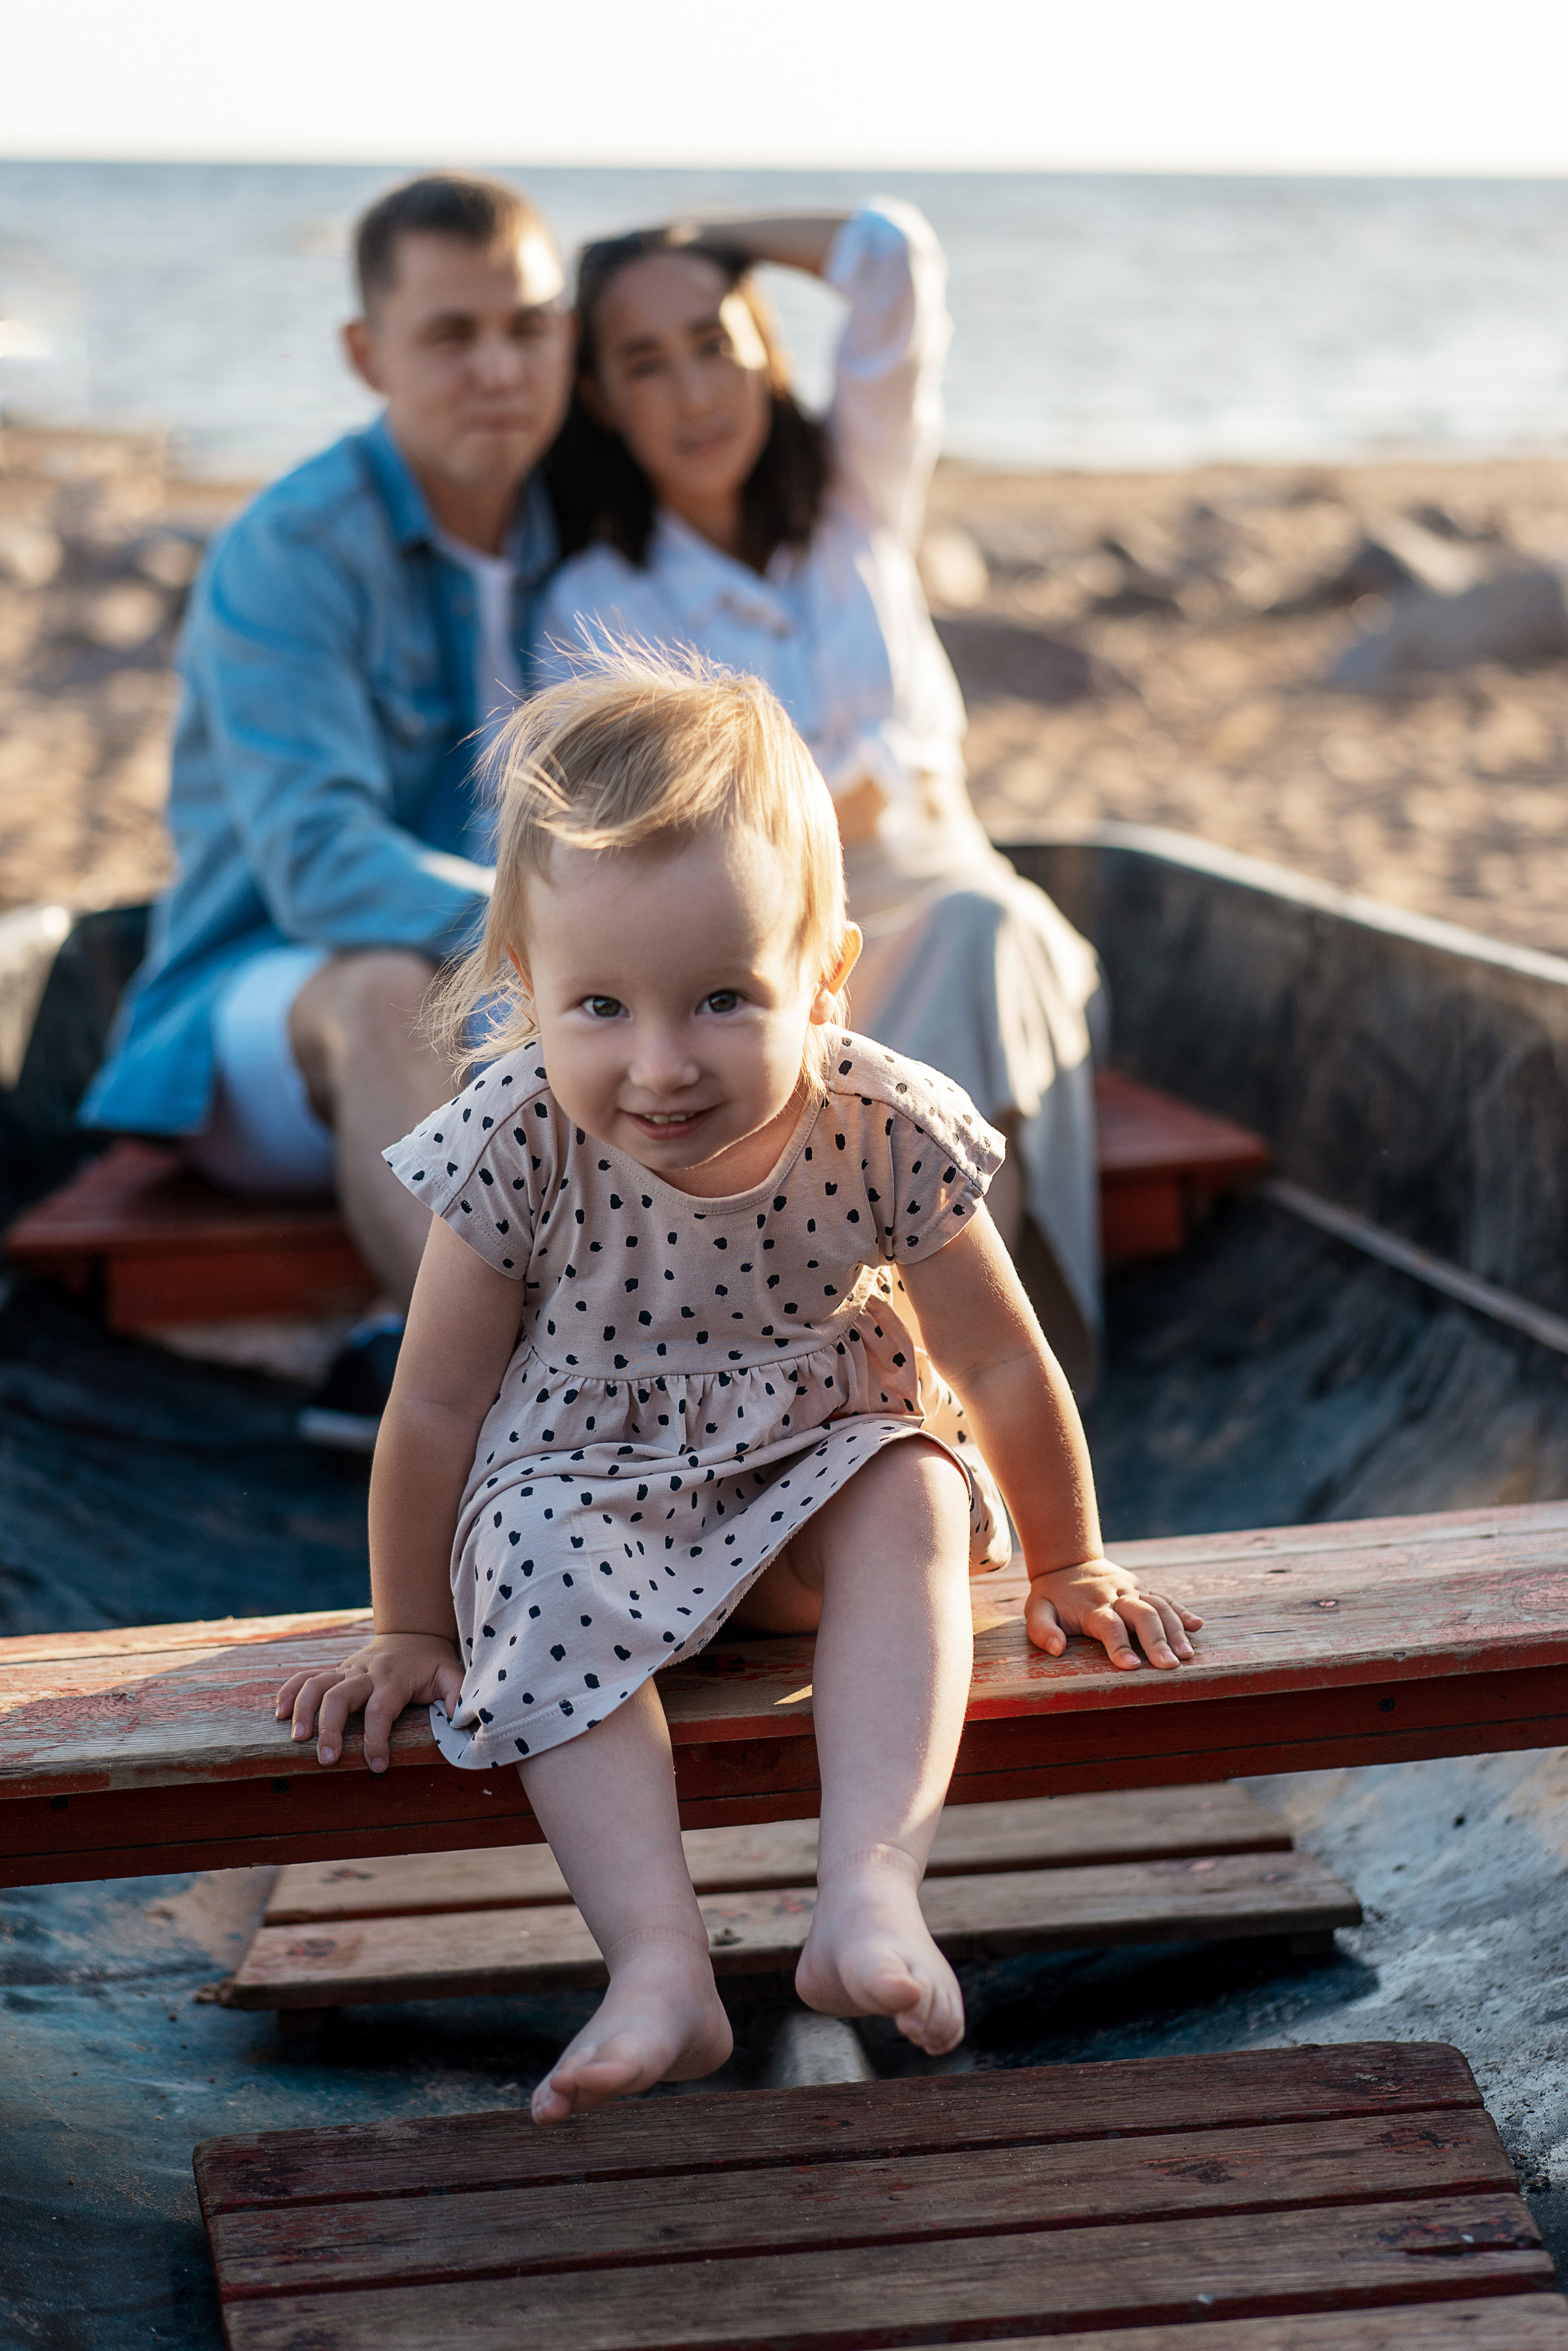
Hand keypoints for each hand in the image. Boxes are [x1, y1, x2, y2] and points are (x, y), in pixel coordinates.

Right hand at [274, 1632, 463, 1771]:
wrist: (412, 1633)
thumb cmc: (431, 1663)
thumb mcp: (451, 1673)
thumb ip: (457, 1694)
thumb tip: (459, 1718)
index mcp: (393, 1679)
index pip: (380, 1710)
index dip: (377, 1739)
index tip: (378, 1767)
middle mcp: (365, 1673)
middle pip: (339, 1696)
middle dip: (330, 1728)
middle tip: (325, 1760)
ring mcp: (346, 1670)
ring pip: (317, 1684)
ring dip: (303, 1710)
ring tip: (296, 1739)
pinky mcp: (334, 1671)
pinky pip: (306, 1676)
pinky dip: (289, 1692)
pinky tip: (278, 1713)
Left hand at [1025, 1558, 1201, 1670]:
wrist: (1067, 1560)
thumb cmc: (1052, 1594)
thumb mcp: (1036, 1609)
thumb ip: (1042, 1629)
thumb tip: (1056, 1649)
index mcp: (1091, 1606)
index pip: (1109, 1625)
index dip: (1120, 1645)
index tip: (1131, 1667)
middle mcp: (1116, 1597)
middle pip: (1141, 1615)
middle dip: (1156, 1641)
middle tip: (1170, 1665)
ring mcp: (1132, 1590)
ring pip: (1159, 1606)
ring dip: (1175, 1630)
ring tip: (1186, 1655)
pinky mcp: (1142, 1588)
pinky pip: (1165, 1597)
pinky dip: (1181, 1610)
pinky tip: (1196, 1625)